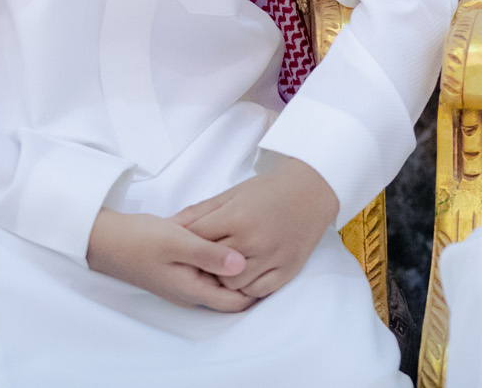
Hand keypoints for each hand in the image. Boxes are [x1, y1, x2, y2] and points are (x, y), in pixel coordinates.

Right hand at [86, 208, 254, 311]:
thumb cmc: (138, 240)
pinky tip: (224, 236)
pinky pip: (206, 268)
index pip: (235, 302)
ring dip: (233, 263)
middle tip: (264, 246)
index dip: (257, 287)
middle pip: (230, 291)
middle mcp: (190, 292)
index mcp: (192, 291)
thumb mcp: (178, 242)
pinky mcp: (178, 269)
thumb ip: (210, 254)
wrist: (106, 239)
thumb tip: (242, 265)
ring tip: (249, 238)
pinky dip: (218, 256)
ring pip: (219, 278)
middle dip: (248, 274)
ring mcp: (183, 282)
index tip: (270, 261)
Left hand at [174, 156, 340, 299]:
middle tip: (206, 257)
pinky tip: (247, 272)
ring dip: (226, 278)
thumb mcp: (232, 194)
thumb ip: (200, 212)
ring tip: (228, 264)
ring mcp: (272, 258)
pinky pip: (257, 292)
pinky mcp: (287, 270)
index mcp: (237, 218)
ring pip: (232, 285)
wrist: (311, 190)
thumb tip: (170, 225)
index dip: (188, 243)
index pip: (197, 240)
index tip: (187, 244)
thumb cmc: (269, 190)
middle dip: (205, 263)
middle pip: (212, 267)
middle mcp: (254, 241)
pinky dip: (248, 286)